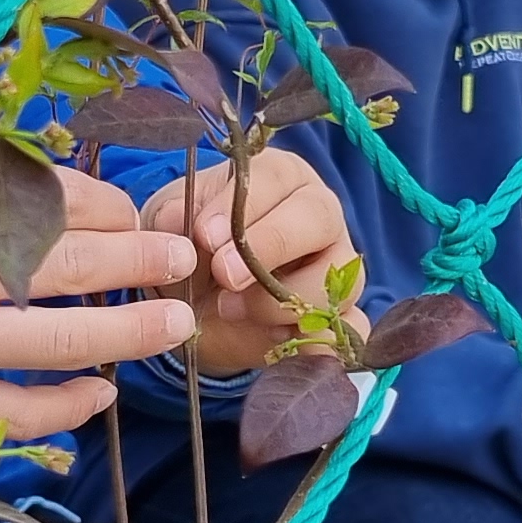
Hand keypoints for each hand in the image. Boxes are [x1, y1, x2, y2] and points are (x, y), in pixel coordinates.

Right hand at [0, 166, 195, 437]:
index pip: (43, 221)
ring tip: (170, 327)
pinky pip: (7, 423)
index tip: (139, 211)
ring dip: (120, 342)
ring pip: (48, 358)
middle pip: (62, 286)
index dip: (105, 216)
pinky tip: (99, 394)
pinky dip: (60, 413)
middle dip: (135, 272)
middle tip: (182, 262)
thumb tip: (72, 192)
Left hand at [145, 152, 357, 374]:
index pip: (276, 178)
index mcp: (280, 178)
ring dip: (279, 302)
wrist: (194, 301)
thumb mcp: (171, 223)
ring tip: (230, 309)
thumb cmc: (190, 245)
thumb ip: (175, 218)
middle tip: (225, 276)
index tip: (204, 236)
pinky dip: (318, 342)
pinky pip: (349, 329)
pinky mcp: (341, 316)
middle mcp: (318, 216)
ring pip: (333, 279)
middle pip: (318, 220)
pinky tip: (275, 344)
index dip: (242, 208)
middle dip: (269, 248)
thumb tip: (181, 221)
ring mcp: (337, 268)